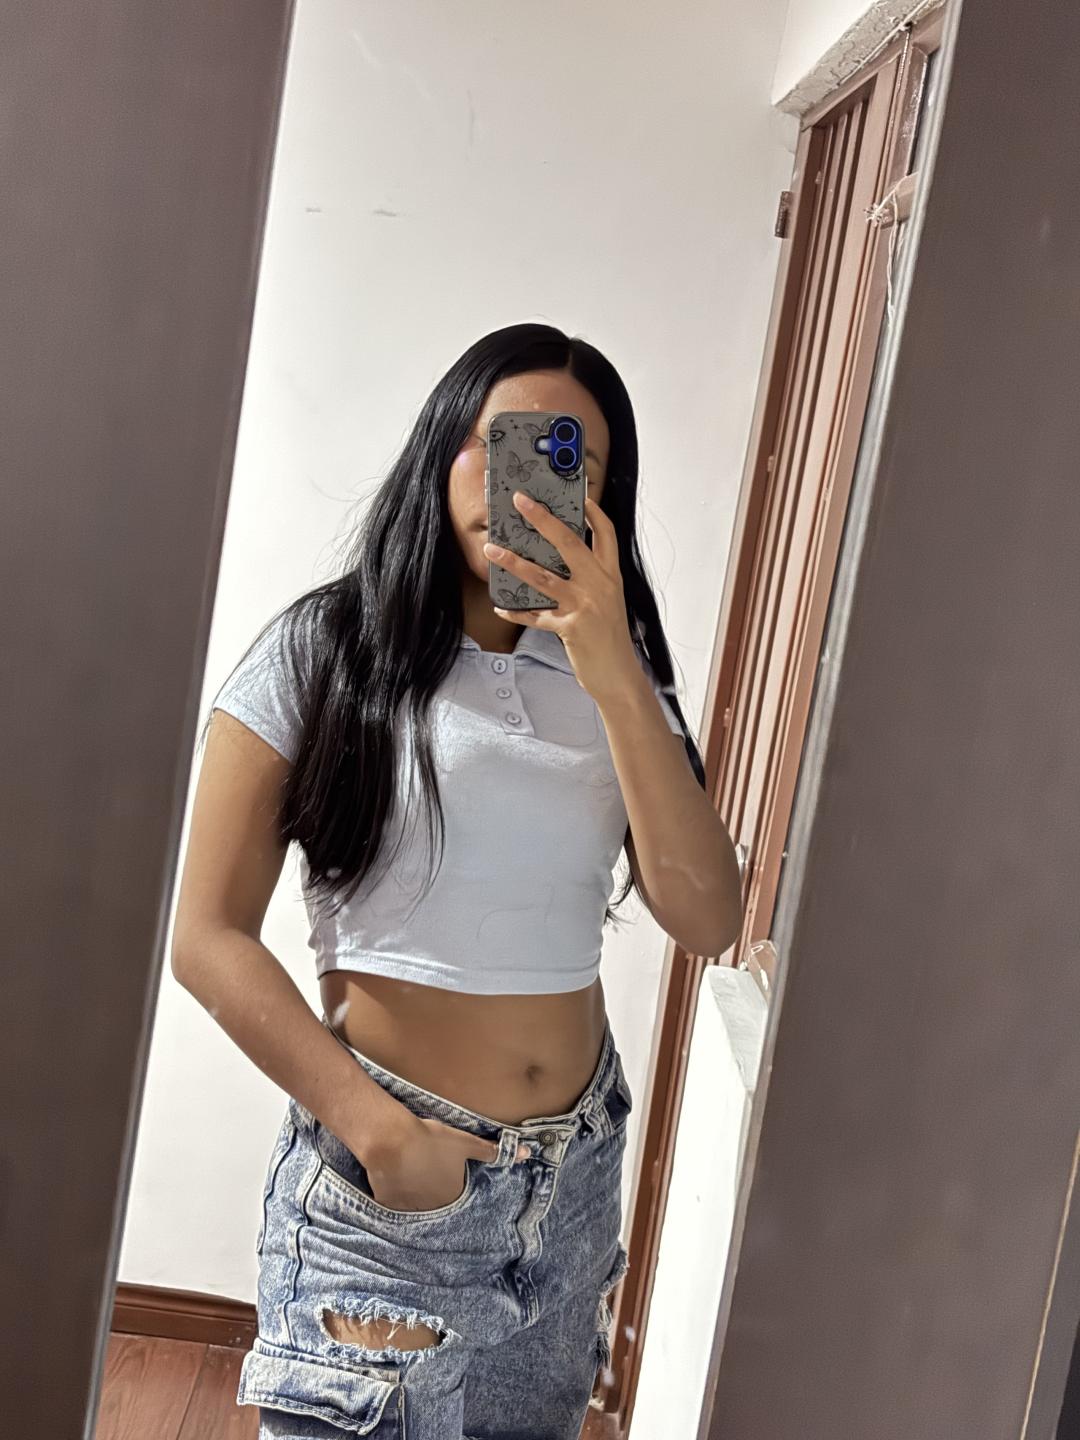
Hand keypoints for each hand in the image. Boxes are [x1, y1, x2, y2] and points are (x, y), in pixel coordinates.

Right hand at [364, 1111, 529, 1212]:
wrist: (392, 1142)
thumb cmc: (432, 1141)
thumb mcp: (466, 1143)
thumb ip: (493, 1152)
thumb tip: (527, 1153)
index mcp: (453, 1196)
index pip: (457, 1196)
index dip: (451, 1182)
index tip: (443, 1172)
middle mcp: (434, 1209)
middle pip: (436, 1202)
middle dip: (433, 1191)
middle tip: (425, 1172)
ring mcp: (409, 1210)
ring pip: (415, 1206)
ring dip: (414, 1196)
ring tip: (409, 1175)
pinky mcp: (388, 1206)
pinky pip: (394, 1206)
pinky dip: (394, 1196)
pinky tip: (392, 1181)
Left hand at [482, 493, 639, 705]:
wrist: (619, 675)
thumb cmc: (610, 638)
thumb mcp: (608, 602)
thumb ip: (591, 580)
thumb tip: (560, 564)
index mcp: (610, 575)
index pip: (605, 533)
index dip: (591, 511)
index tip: (577, 494)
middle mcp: (599, 585)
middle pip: (568, 542)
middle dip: (542, 518)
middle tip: (520, 501)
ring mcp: (584, 605)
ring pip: (542, 576)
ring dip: (513, 561)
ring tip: (492, 550)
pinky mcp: (570, 628)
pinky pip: (535, 615)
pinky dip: (516, 611)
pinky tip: (502, 607)